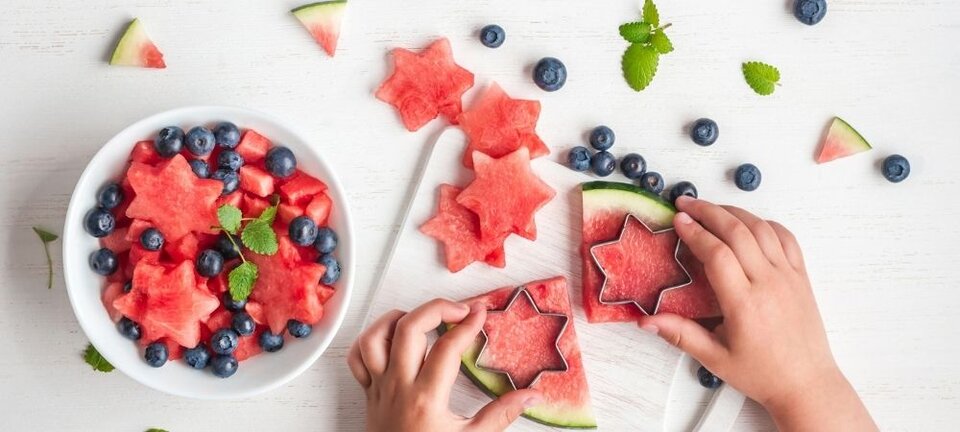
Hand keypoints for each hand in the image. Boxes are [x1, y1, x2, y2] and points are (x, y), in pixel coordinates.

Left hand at [347, 299, 542, 431]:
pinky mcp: (368, 393)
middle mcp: (398, 387)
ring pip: (375, 337)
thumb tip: (531, 396)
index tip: (481, 314)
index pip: (447, 348)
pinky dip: (371, 339)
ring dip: (398, 318)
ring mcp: (379, 388)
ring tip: (422, 318)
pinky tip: (392, 337)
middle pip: (409, 329)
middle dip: (436, 309)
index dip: (467, 325)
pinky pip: (357, 357)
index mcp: (426, 399)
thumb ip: (501, 414)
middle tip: (459, 310)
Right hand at [638, 196, 876, 430]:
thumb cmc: (762, 373)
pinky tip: (748, 223)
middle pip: (737, 232)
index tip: (678, 220)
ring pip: (762, 229)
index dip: (695, 232)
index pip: (717, 254)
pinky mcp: (801, 277)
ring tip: (711, 208)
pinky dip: (765, 223)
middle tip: (686, 204)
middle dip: (709, 211)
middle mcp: (769, 284)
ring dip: (734, 212)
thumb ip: (680, 335)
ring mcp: (789, 277)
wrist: (807, 384)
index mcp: (744, 304)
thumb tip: (646, 321)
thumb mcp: (715, 359)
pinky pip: (786, 238)